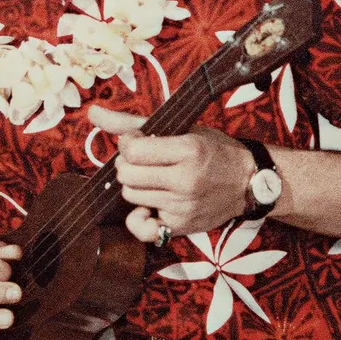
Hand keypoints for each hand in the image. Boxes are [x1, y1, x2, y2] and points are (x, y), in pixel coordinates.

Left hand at [89, 105, 254, 242]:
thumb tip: (92, 112)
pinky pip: (141, 227)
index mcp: (187, 150)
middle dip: (128, 165)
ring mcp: (183, 207)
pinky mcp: (181, 227)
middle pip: (127, 175)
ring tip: (153, 179)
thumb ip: (131, 122)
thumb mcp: (180, 128)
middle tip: (144, 161)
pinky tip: (149, 205)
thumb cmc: (213, 150)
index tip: (139, 142)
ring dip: (135, 186)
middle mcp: (186, 180)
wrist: (248, 182)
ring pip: (131, 196)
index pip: (132, 150)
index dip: (128, 144)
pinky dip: (139, 217)